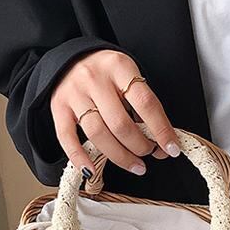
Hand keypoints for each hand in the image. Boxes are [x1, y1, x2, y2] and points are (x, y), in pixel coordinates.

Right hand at [51, 46, 179, 178]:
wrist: (71, 57)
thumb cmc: (106, 72)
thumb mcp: (127, 75)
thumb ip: (142, 104)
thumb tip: (162, 142)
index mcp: (119, 66)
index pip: (145, 102)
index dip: (161, 129)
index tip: (171, 147)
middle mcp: (95, 78)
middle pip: (120, 123)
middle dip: (140, 146)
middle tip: (149, 153)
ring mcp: (74, 93)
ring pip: (98, 134)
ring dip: (120, 157)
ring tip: (135, 165)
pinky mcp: (58, 107)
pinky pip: (67, 138)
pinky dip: (80, 158)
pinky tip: (91, 172)